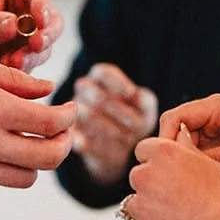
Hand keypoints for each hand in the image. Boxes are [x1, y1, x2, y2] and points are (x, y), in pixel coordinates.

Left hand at [0, 0, 63, 70]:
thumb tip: (14, 27)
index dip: (43, 4)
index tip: (40, 20)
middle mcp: (27, 9)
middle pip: (51, 21)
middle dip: (46, 34)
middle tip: (36, 44)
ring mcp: (25, 35)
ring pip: (43, 47)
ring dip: (33, 55)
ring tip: (15, 61)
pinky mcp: (19, 57)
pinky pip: (29, 64)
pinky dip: (21, 69)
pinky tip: (8, 69)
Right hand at [0, 54, 77, 197]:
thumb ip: (12, 80)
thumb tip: (48, 90)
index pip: (49, 124)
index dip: (68, 117)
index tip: (69, 110)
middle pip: (46, 159)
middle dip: (62, 145)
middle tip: (60, 134)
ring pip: (23, 179)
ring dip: (31, 162)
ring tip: (23, 144)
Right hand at [72, 63, 157, 183]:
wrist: (120, 147)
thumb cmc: (135, 119)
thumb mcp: (145, 109)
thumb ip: (145, 101)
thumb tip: (137, 96)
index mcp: (101, 78)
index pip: (103, 72)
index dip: (116, 82)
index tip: (130, 93)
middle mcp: (84, 92)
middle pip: (96, 95)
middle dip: (118, 111)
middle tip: (135, 125)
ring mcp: (76, 112)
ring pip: (86, 114)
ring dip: (110, 128)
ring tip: (126, 138)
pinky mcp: (73, 134)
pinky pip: (76, 136)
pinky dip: (87, 142)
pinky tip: (104, 147)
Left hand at [123, 125, 219, 219]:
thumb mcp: (209, 163)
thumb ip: (187, 148)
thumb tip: (180, 132)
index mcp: (162, 153)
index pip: (142, 150)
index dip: (155, 161)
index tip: (169, 173)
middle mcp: (145, 175)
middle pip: (137, 177)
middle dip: (151, 187)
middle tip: (177, 199)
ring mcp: (141, 206)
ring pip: (132, 206)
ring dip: (146, 212)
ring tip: (175, 219)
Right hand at [157, 95, 219, 183]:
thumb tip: (191, 168)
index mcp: (215, 108)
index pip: (175, 118)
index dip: (166, 139)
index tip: (168, 162)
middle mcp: (209, 119)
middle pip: (174, 135)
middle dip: (174, 156)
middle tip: (177, 179)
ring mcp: (212, 136)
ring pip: (183, 151)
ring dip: (185, 166)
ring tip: (191, 185)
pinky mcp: (217, 151)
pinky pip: (196, 161)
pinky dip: (196, 173)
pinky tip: (201, 186)